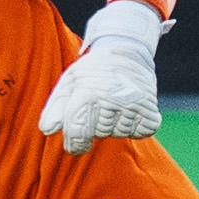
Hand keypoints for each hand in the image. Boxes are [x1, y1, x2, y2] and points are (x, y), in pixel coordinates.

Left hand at [38, 2, 165, 156]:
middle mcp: (113, 99)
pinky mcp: (151, 112)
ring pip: (119, 133)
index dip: (74, 143)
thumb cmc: (94, 71)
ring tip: (116, 102)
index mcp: (88, 92)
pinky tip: (130, 108)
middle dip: (96, 125)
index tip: (75, 146)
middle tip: (100, 104)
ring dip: (115, 124)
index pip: (78, 130)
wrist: (128, 52)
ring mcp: (134, 106)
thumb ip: (55, 107)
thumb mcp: (70, 82)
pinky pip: (139, 132)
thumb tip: (47, 129)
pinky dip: (134, 125)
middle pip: (99, 134)